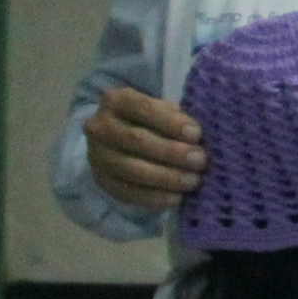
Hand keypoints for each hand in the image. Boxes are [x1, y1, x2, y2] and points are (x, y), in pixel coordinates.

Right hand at [86, 86, 205, 211]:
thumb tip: (198, 134)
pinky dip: (154, 197)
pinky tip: (176, 198)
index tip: (196, 134)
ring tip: (192, 181)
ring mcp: (97, 155)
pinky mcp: (101, 181)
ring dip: (166, 177)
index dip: (171, 122)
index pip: (144, 108)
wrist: (116, 140)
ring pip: (132, 169)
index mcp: (116, 100)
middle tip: (200, 160)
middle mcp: (100, 126)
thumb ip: (175, 117)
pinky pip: (127, 192)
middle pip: (137, 140)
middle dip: (172, 152)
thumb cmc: (149, 121)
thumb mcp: (160, 109)